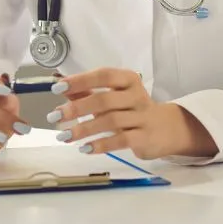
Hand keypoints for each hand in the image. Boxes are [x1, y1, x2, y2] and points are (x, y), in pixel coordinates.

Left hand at [49, 68, 216, 159]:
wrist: (167, 128)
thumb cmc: (134, 109)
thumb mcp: (114, 96)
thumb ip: (89, 92)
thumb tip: (62, 87)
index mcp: (128, 80)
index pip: (103, 75)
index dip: (80, 80)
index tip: (58, 87)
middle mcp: (136, 95)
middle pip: (104, 99)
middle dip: (77, 108)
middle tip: (55, 116)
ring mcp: (142, 116)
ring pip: (110, 121)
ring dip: (84, 129)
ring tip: (64, 135)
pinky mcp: (144, 137)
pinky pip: (121, 140)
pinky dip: (101, 144)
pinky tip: (85, 148)